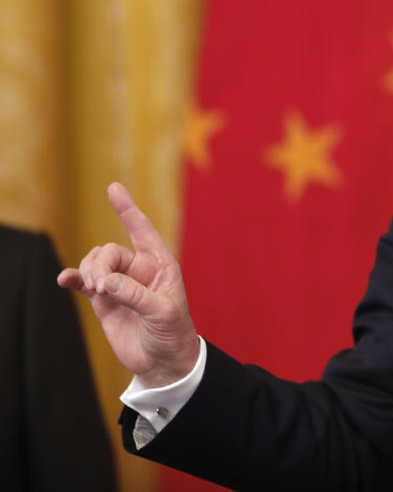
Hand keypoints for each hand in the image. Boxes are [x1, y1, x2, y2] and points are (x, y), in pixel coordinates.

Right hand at [58, 182, 199, 387]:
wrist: (162, 360)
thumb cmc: (173, 332)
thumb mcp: (163, 312)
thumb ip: (136, 295)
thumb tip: (106, 283)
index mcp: (160, 264)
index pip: (142, 230)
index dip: (127, 209)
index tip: (113, 188)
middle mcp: (139, 269)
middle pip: (109, 251)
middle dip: (100, 264)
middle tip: (102, 287)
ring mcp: (119, 283)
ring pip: (95, 263)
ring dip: (88, 272)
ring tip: (95, 291)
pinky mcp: (103, 300)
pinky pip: (83, 283)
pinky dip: (73, 279)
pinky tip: (64, 281)